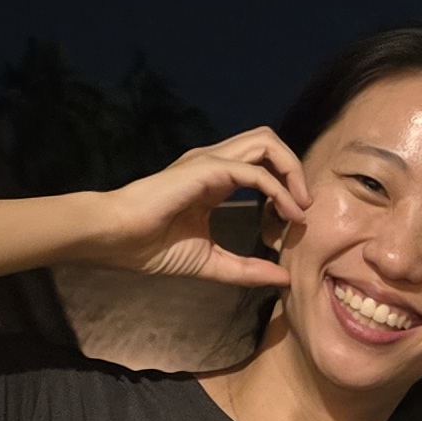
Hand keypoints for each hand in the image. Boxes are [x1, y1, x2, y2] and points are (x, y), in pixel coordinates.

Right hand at [91, 129, 305, 288]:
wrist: (116, 239)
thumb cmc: (152, 247)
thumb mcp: (211, 262)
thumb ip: (246, 268)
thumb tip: (283, 278)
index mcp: (215, 178)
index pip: (262, 163)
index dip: (287, 186)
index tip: (294, 221)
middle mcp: (215, 162)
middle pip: (268, 142)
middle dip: (295, 168)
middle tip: (305, 206)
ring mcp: (210, 161)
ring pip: (266, 142)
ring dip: (292, 171)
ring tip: (301, 207)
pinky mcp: (206, 169)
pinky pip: (254, 171)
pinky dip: (279, 190)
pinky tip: (288, 214)